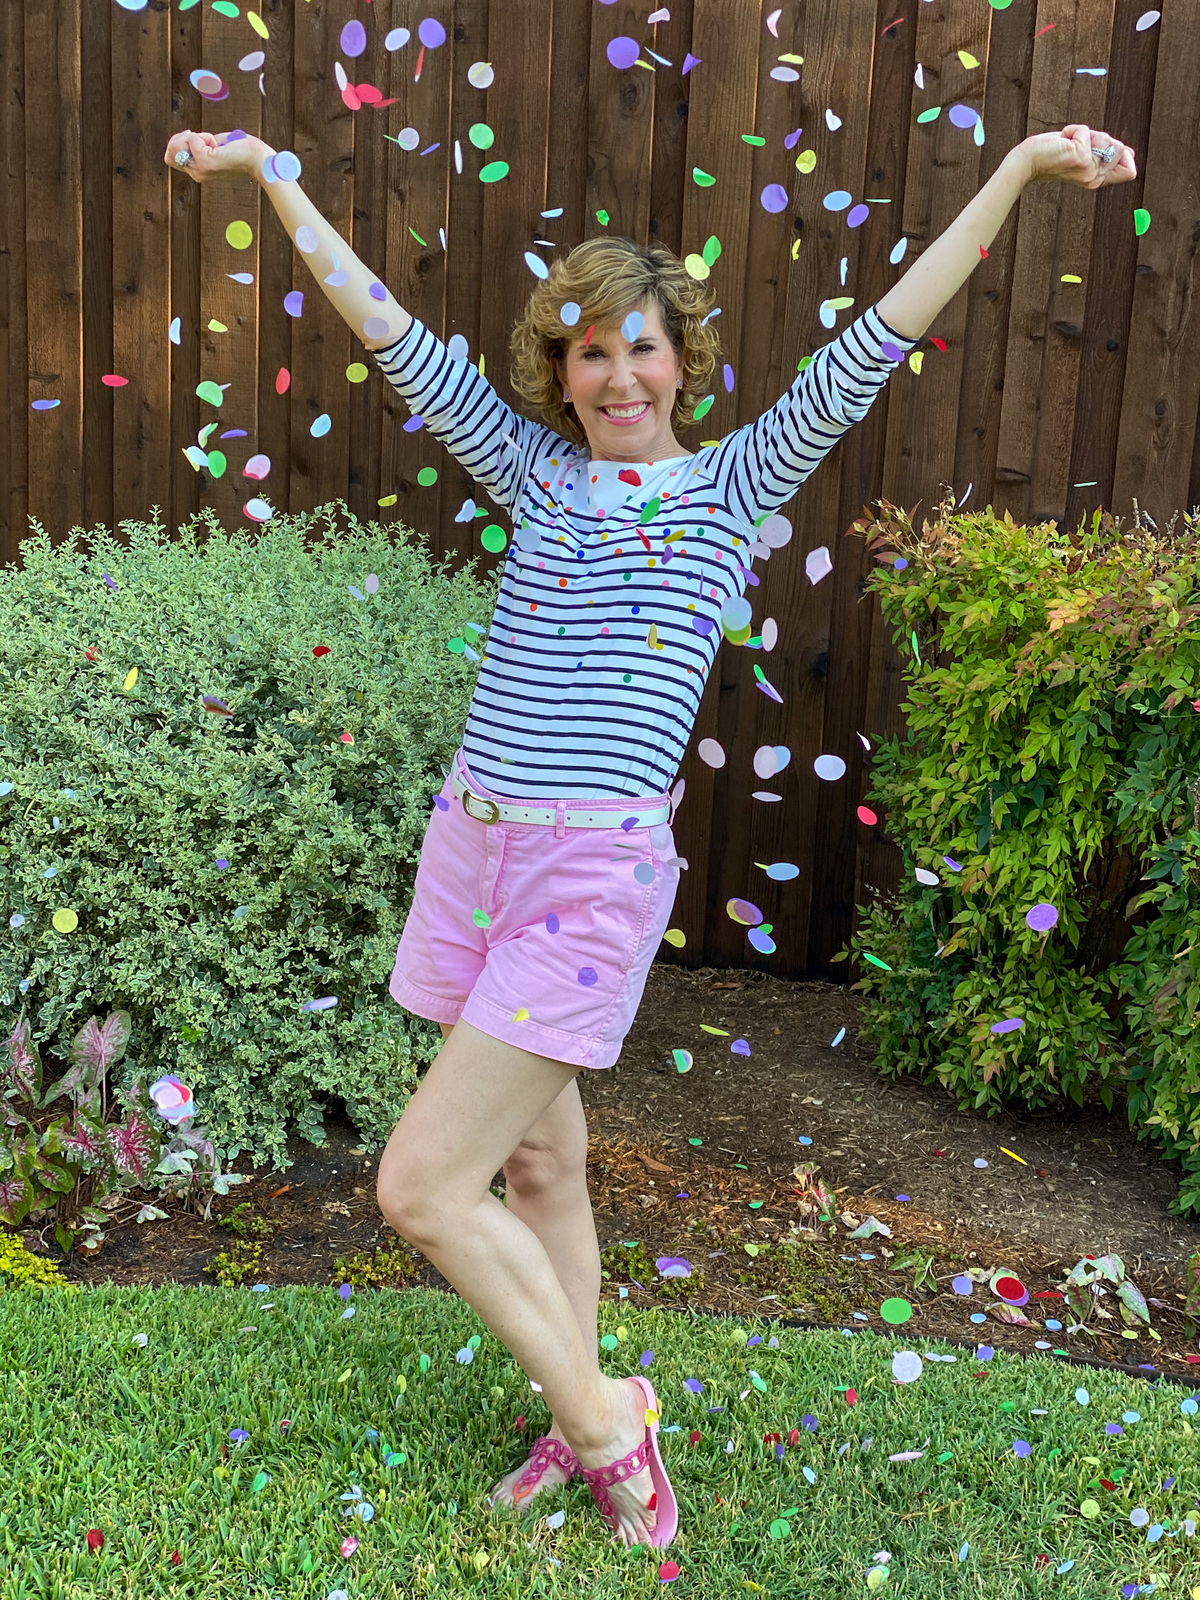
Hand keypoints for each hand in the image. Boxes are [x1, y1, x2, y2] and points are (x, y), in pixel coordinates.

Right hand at [163, 129, 268, 183]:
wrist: (257, 159)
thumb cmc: (240, 150)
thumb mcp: (213, 145)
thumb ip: (198, 145)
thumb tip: (184, 138)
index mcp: (198, 172)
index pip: (171, 157)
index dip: (178, 143)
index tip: (196, 137)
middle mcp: (197, 174)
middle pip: (171, 151)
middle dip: (183, 138)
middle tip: (206, 139)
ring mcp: (200, 170)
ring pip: (177, 145)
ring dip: (195, 136)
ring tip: (213, 143)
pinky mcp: (205, 162)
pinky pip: (192, 139)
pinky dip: (204, 136)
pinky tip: (218, 144)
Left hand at [1020, 125, 1136, 188]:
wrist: (1029, 161)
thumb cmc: (1053, 155)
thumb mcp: (1085, 155)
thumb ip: (1105, 155)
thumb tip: (1131, 153)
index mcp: (1097, 180)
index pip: (1129, 172)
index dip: (1122, 155)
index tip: (1099, 150)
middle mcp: (1094, 179)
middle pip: (1120, 149)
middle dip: (1101, 139)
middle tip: (1078, 146)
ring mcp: (1088, 170)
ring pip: (1107, 139)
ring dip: (1087, 134)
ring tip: (1069, 144)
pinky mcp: (1080, 158)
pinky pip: (1086, 131)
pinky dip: (1074, 129)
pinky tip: (1063, 141)